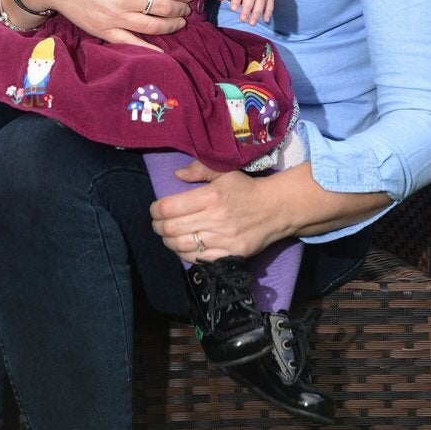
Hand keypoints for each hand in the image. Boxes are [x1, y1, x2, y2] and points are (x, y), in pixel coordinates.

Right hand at [13, 0, 192, 49]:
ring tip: (179, 24)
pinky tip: (162, 51)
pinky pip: (131, 43)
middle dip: (180, 10)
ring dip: (171, 27)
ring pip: (153, 27)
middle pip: (164, 8)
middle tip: (186, 10)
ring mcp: (115, 18)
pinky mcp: (103, 31)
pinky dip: (149, 49)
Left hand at [150, 160, 392, 259]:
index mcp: (211, 196)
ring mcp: (223, 239)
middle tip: (157, 223)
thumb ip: (198, 170)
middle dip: (158, 226)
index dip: (155, 210)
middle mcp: (215, 218)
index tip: (154, 209)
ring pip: (181, 246)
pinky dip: (184, 254)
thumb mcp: (224, 172)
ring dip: (168, 242)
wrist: (276, 209)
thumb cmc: (246, 188)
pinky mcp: (230, 254)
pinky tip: (182, 247)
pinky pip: (198, 259)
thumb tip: (175, 175)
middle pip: (171, 228)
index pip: (169, 207)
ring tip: (167, 236)